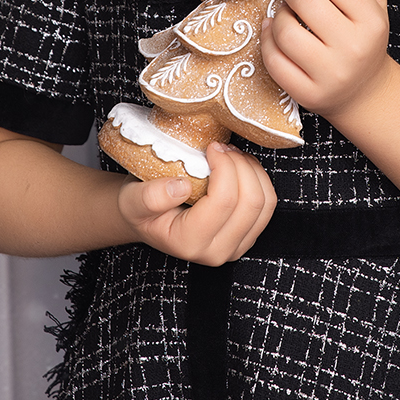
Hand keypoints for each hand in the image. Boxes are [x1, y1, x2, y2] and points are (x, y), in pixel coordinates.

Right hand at [118, 140, 276, 264]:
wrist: (145, 220)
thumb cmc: (139, 207)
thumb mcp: (132, 199)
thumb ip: (150, 196)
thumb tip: (181, 187)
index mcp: (189, 243)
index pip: (224, 201)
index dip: (225, 167)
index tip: (211, 147)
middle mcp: (216, 252)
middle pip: (251, 203)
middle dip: (241, 166)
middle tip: (221, 148)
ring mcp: (235, 247)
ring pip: (265, 204)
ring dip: (252, 171)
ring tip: (230, 155)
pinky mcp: (246, 238)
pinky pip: (268, 206)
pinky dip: (259, 180)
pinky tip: (239, 167)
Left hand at [260, 0, 391, 118]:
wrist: (364, 92)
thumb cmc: (364, 39)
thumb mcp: (374, 1)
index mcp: (373, 22)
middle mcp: (354, 49)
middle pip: (306, 1)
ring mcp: (330, 75)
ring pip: (285, 31)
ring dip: (278, 14)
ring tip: (285, 12)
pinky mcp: (308, 94)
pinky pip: (273, 60)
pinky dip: (267, 40)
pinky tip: (273, 32)